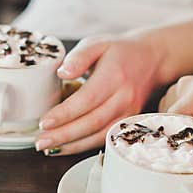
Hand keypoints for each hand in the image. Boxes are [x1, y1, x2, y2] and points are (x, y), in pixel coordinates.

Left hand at [36, 35, 162, 155]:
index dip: (65, 113)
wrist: (152, 59)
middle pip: (92, 122)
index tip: (44, 122)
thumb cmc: (119, 51)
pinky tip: (65, 148)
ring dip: (72, 145)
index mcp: (115, 76)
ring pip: (99, 135)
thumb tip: (62, 73)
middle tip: (40, 142)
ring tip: (49, 148)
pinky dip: (84, 146)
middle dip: (64, 135)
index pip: (87, 99)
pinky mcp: (128, 123)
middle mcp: (124, 97)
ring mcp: (128, 113)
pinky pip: (105, 138)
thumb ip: (78, 57)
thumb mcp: (97, 43)